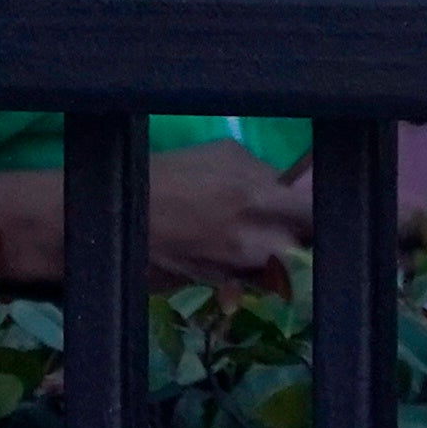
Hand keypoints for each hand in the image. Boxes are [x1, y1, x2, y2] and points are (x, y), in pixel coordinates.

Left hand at [149, 140, 319, 283]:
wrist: (118, 197)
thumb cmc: (153, 246)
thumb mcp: (201, 272)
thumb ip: (245, 274)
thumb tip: (278, 279)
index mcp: (245, 243)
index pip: (300, 250)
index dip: (301, 257)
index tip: (294, 261)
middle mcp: (255, 202)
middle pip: (308, 208)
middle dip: (307, 222)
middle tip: (292, 235)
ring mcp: (246, 169)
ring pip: (285, 187)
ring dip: (278, 202)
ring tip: (248, 213)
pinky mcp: (232, 148)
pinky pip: (260, 170)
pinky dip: (255, 184)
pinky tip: (228, 191)